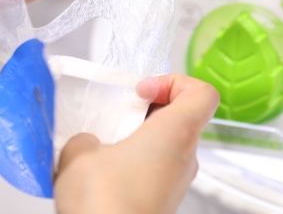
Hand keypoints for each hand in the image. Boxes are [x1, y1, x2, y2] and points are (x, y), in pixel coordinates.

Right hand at [54, 74, 219, 213]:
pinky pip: (156, 170)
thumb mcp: (80, 155)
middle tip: (118, 115)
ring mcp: (177, 182)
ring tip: (105, 144)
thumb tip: (87, 144)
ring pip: (167, 146)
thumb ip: (85, 139)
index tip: (143, 90)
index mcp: (176, 133)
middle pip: (181, 117)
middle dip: (147, 111)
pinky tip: (105, 172)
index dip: (175, 82)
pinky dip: (135, 163)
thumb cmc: (106, 204)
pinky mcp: (163, 201)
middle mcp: (185, 157)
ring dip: (138, 139)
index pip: (202, 94)